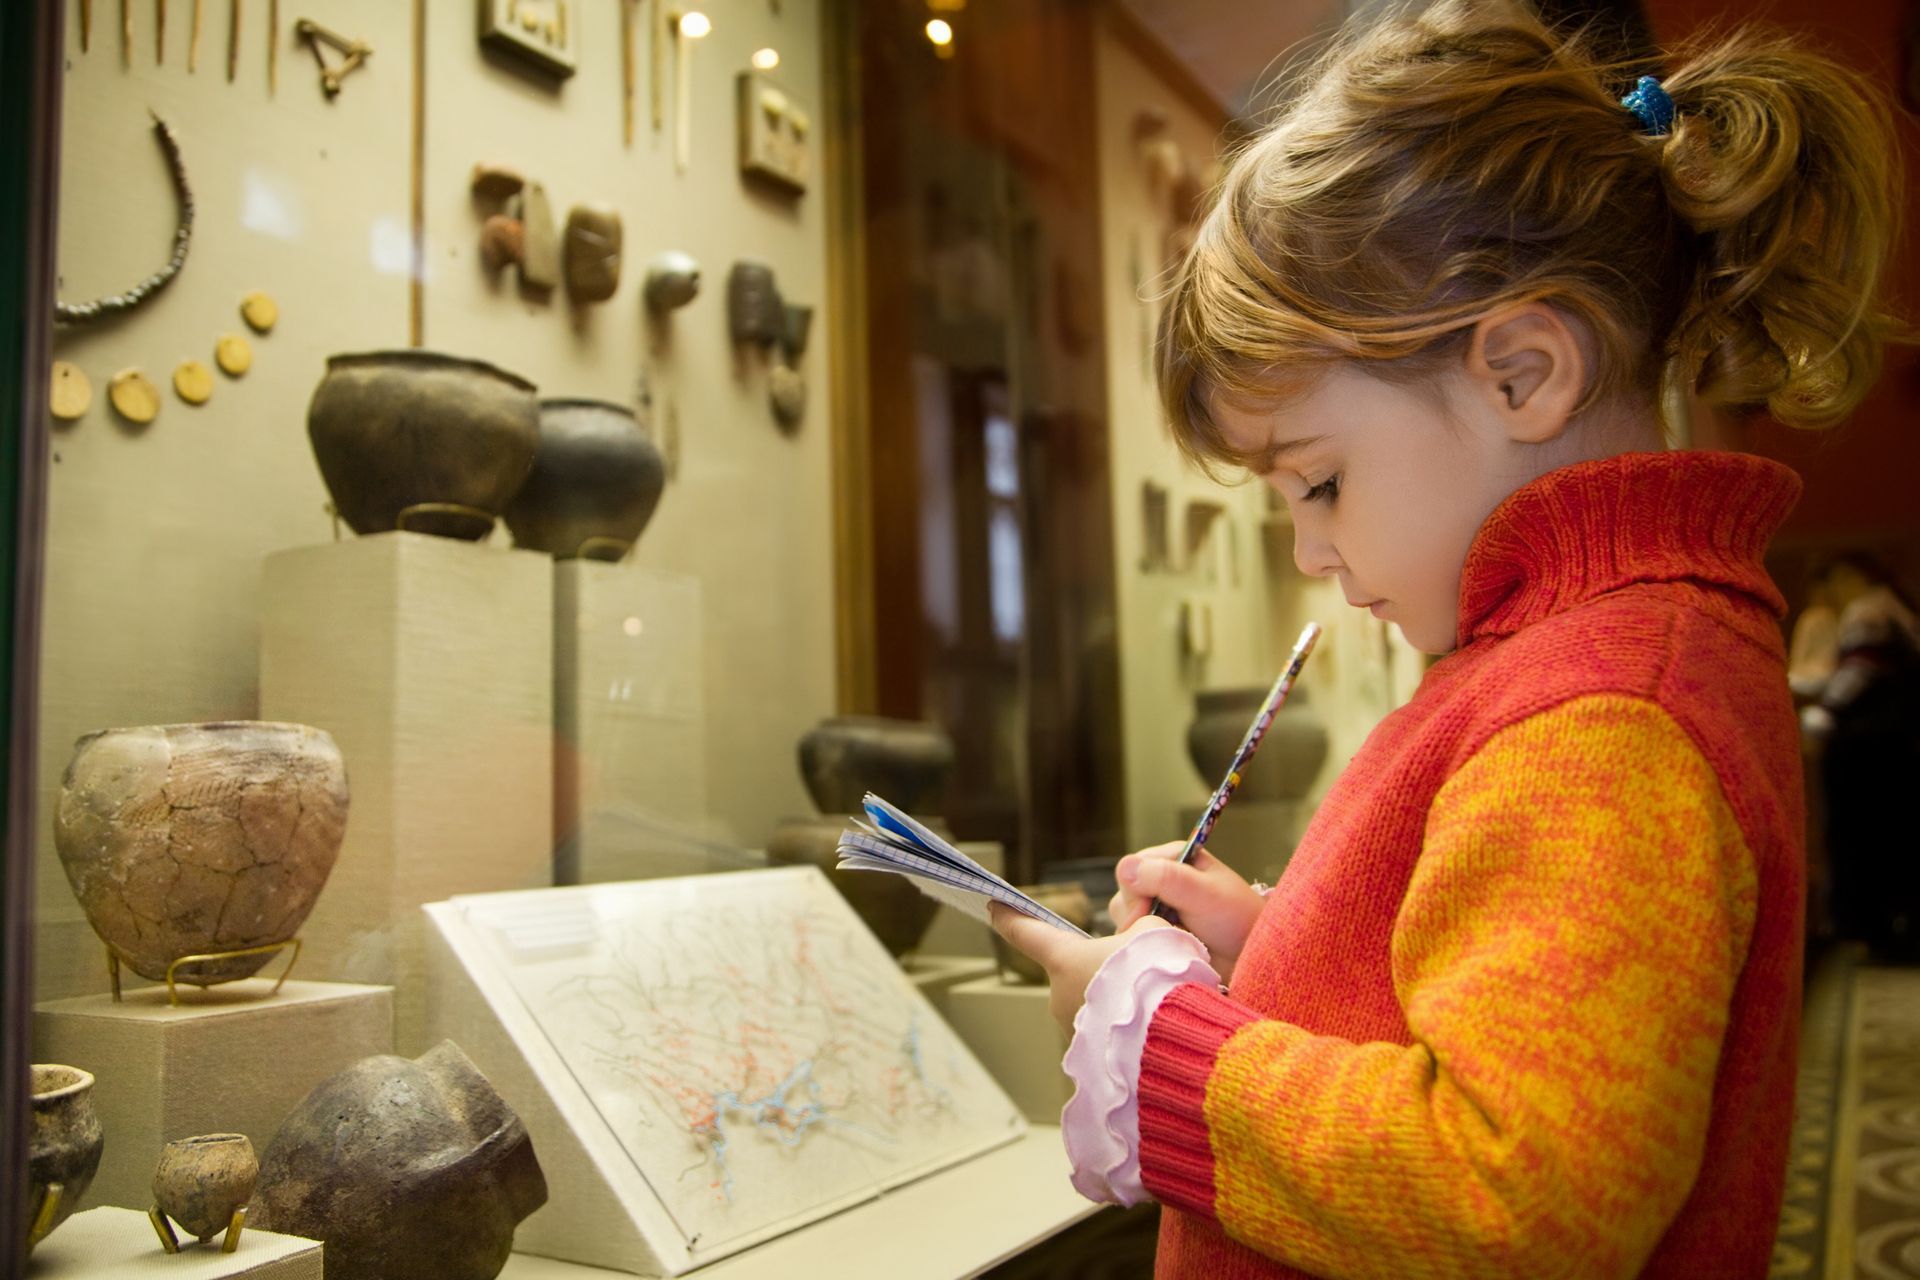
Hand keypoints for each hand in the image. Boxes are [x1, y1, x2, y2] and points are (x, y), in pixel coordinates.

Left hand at [989, 905, 1171, 1035]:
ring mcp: (1071, 1030)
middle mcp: (1059, 995)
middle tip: (1140, 970)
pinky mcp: (1089, 1058)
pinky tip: (1149, 1027)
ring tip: (1151, 1002)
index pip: (1025, 932)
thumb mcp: (1152, 931)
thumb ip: (1138, 926)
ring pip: (1091, 1004)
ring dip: (1115, 1000)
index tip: (994, 908)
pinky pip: (1104, 1032)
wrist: (1171, 1036)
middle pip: (1073, 971)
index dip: (1009, 916)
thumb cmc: (1156, 978)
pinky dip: (1122, 1027)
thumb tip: (1138, 931)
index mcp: (1064, 958)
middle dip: (1101, 969)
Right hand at [1110, 842, 1262, 982]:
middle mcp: (1161, 880)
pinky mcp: (1159, 931)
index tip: (1153, 913)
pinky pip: (1134, 937)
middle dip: (1140, 916)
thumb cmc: (1237, 919)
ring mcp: (1159, 907)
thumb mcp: (1204, 894)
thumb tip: (1126, 868)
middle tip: (1168, 930)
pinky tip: (1168, 949)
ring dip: (1144, 933)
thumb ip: (1166, 878)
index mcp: (1173, 858)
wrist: (1253, 955)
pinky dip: (1146, 945)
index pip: (1129, 868)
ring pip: (1125, 919)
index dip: (1136, 893)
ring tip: (1174, 940)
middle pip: (1124, 895)